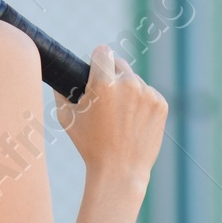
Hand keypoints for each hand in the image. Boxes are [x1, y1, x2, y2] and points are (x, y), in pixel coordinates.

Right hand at [56, 46, 167, 190]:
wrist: (120, 170)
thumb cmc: (90, 145)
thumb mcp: (67, 117)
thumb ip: (61, 90)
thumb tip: (60, 76)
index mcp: (104, 83)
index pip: (102, 51)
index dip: (97, 61)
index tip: (97, 69)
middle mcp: (128, 83)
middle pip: (119, 63)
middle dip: (112, 76)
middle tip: (107, 99)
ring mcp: (147, 93)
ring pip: (135, 80)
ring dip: (128, 91)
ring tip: (120, 117)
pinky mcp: (161, 104)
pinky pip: (149, 93)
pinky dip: (142, 103)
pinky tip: (133, 121)